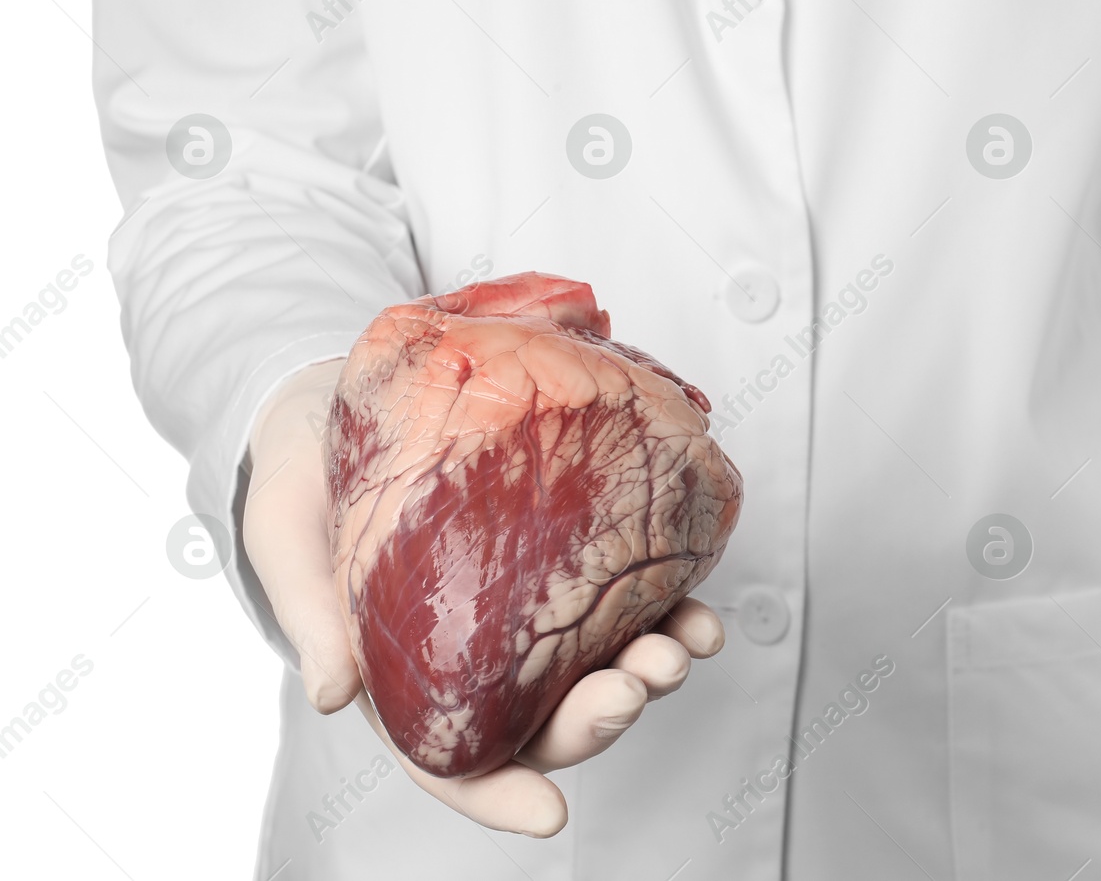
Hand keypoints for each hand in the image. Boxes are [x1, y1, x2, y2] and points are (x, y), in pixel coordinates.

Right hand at [242, 358, 725, 836]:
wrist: (329, 400)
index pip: (453, 761)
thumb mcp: (285, 538)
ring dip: (649, 671)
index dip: (499, 796)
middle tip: (636, 687)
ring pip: (599, 666)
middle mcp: (476, 656)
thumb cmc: (299, 478)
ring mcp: (528, 608)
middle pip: (546, 721)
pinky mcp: (565, 553)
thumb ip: (309, 611)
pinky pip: (626, 596)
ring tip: (683, 647)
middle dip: (599, 718)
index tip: (550, 815)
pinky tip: (700, 612)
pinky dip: (671, 609)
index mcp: (404, 677)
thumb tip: (332, 696)